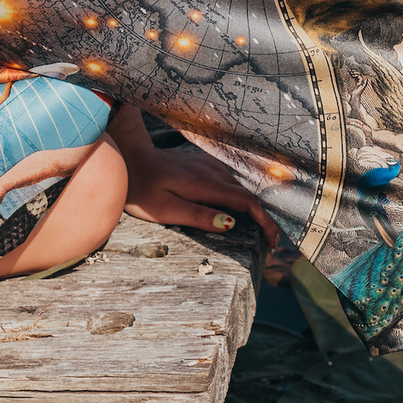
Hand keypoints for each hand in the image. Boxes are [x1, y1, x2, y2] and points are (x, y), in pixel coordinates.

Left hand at [120, 140, 279, 245]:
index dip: (264, 222)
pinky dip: (238, 197)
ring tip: (258, 230)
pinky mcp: (202, 164)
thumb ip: (198, 215)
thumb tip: (230, 225)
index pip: (246, 202)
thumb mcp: (166, 209)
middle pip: (247, 195)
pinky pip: (228, 181)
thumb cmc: (142, 189)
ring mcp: (207, 165)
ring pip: (238, 187)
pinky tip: (236, 208)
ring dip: (251, 208)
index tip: (272, 241)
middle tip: (269, 243)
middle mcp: (212, 172)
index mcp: (206, 184)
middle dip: (262, 218)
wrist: (129, 159)